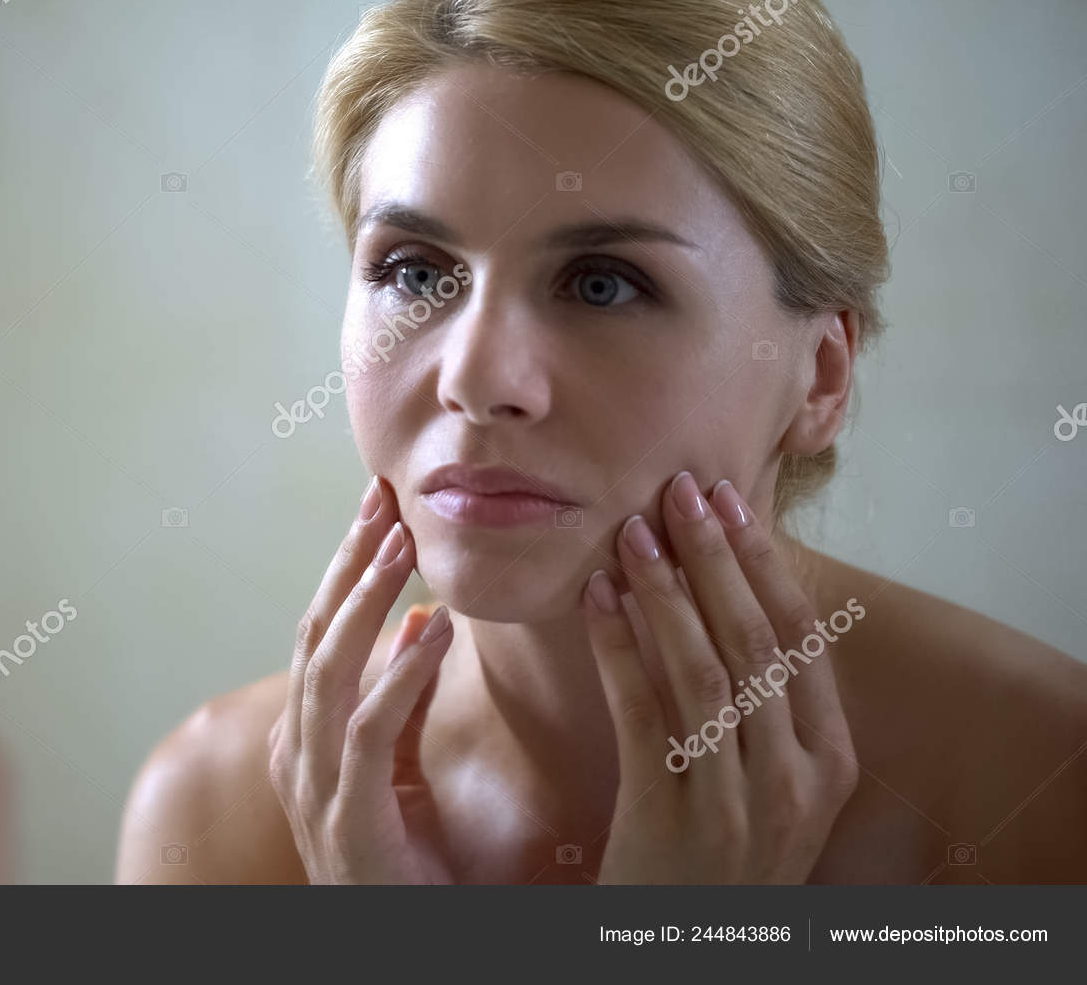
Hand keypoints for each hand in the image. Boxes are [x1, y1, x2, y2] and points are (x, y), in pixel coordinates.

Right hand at [268, 476, 456, 883]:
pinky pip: (370, 729)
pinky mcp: (349, 818)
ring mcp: (313, 787)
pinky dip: (400, 673)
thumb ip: (401, 701)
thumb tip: (416, 623)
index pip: (317, 635)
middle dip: (348, 566)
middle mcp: (293, 755)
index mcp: (299, 741)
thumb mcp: (400, 769)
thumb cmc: (404, 867)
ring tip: (401, 545)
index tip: (378, 511)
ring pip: (329, 671)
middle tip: (381, 501)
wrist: (398, 947)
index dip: (345, 570)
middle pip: (313, 637)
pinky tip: (431, 629)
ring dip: (365, 602)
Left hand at [581, 472, 858, 883]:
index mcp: (830, 762)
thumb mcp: (773, 787)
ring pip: (702, 669)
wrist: (691, 949)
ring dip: (665, 590)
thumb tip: (724, 589)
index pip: (804, 639)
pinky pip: (642, 711)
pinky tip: (597, 598)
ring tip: (633, 531)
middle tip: (680, 489)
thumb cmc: (723, 856)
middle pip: (755, 641)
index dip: (765, 562)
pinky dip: (619, 646)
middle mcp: (794, 778)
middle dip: (715, 556)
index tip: (732, 499)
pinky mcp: (669, 814)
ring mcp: (736, 800)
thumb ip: (765, 708)